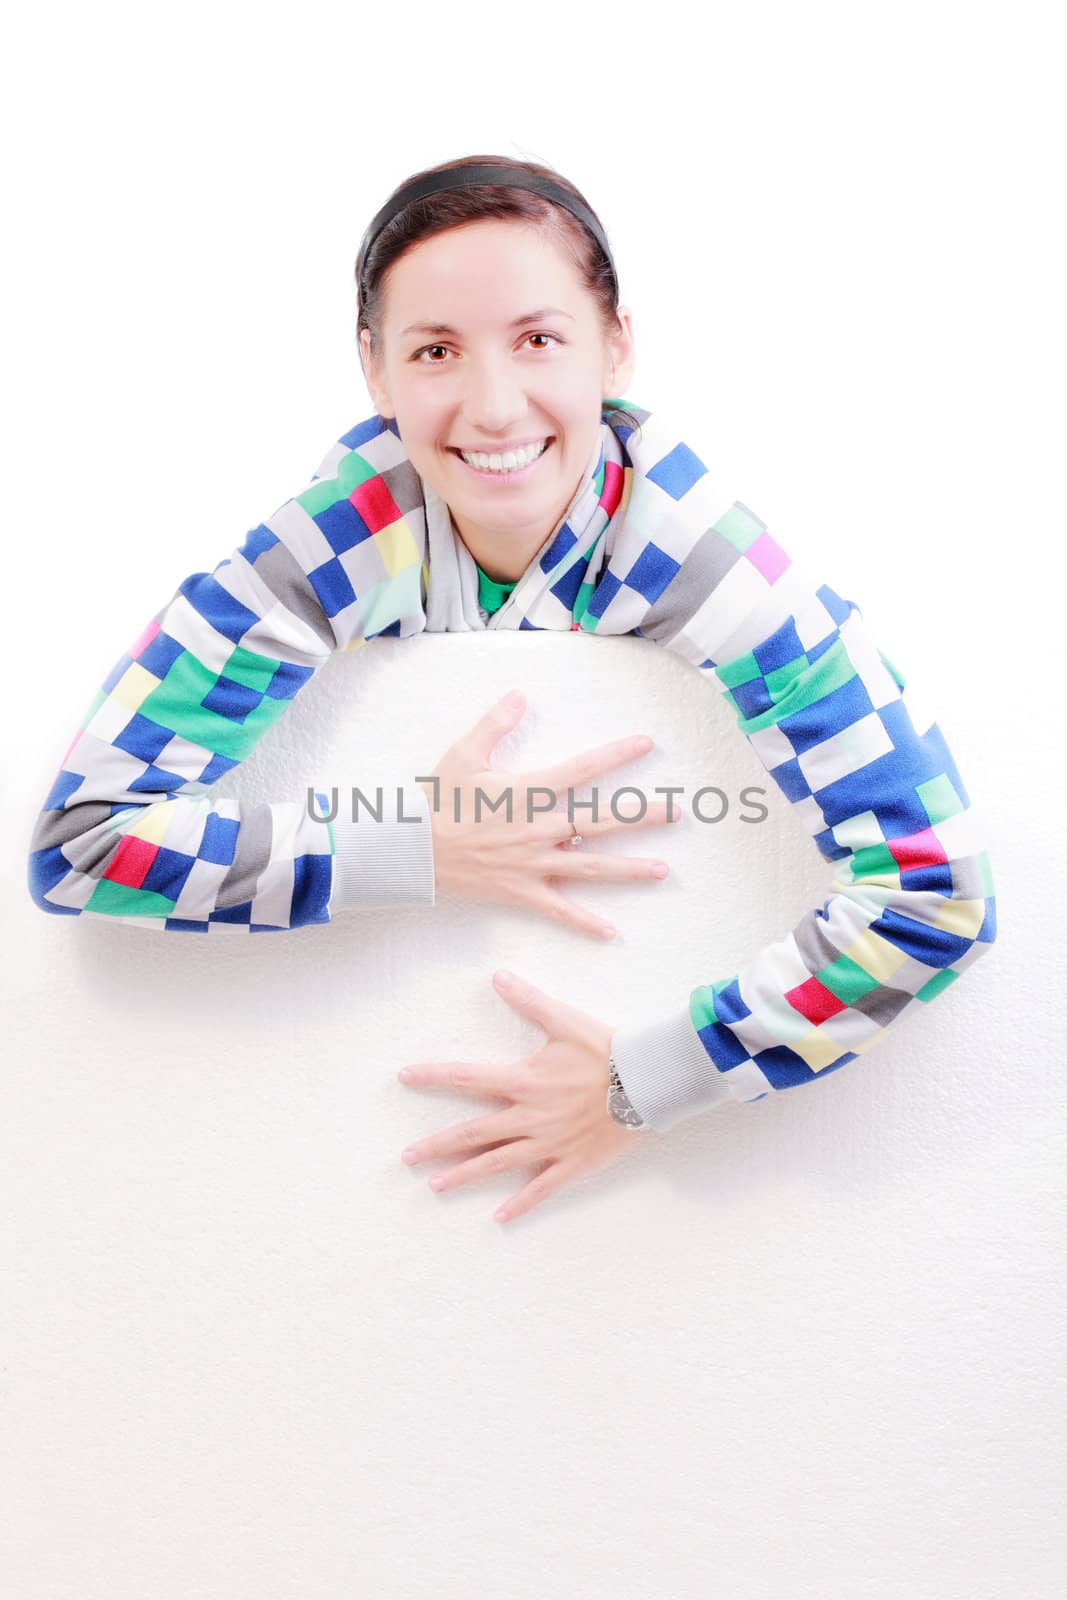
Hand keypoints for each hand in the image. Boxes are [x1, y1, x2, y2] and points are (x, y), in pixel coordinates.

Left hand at [397, 969, 646, 1224]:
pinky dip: (520, 1203)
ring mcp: (549, 1143)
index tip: (405, 1077)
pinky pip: (541, 1187)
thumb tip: (497, 975)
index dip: (433, 1077)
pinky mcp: (572, 1162)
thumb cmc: (607, 1048)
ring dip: (463, 1175)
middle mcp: (529, 1116)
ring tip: (434, 1186)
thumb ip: (528, 999)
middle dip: (437, 1146)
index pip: (467, 1078)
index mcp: (524, 1081)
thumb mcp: (564, 1020)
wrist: (648, 1081)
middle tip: (407, 1158)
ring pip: (497, 1164)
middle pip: (472, 1134)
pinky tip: (500, 1217)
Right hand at [418, 690, 678, 940]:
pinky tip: (610, 932)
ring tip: (662, 870)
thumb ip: (496, 723)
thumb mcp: (464, 753)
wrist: (413, 850)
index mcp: (530, 791)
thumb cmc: (439, 801)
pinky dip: (584, 922)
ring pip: (592, 867)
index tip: (646, 745)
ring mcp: (535, 863)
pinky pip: (559, 910)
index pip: (584, 769)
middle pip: (603, 821)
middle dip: (643, 816)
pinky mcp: (522, 891)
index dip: (617, 755)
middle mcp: (540, 828)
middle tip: (678, 811)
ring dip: (630, 869)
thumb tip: (520, 694)